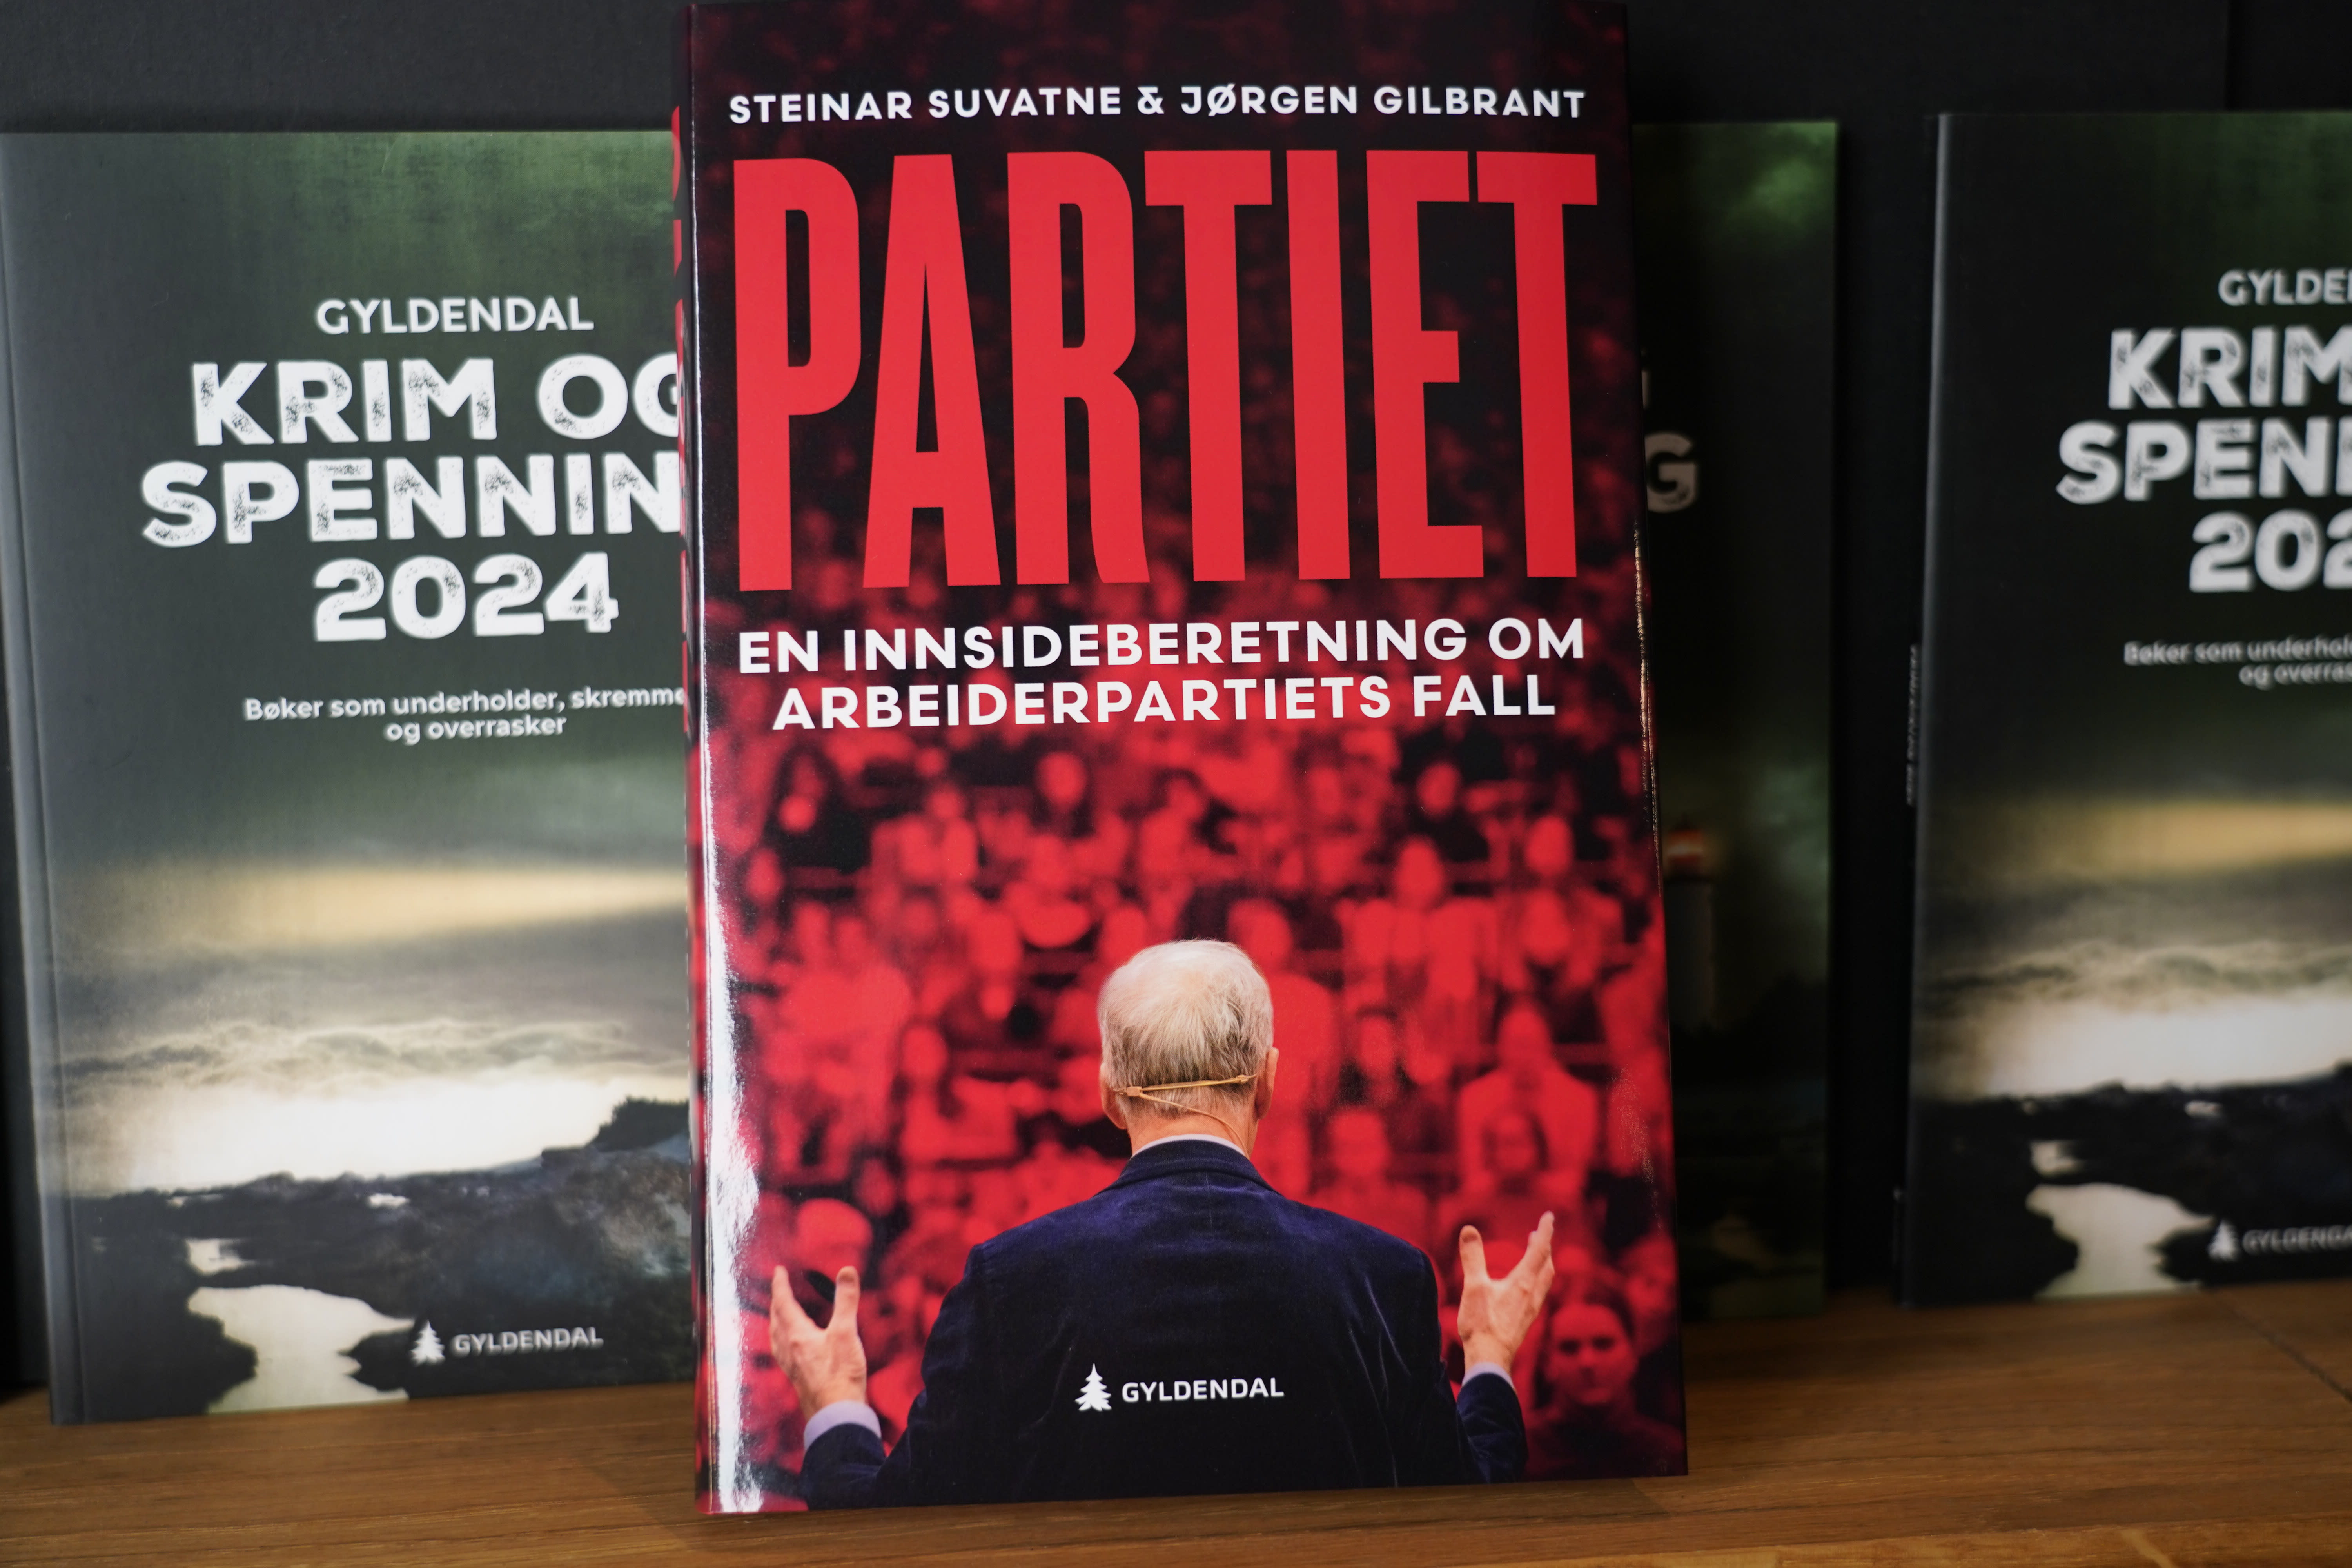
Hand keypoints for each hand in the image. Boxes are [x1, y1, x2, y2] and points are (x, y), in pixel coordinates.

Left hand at [770, 1265, 868, 1412]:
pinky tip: (791, 1347)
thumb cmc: (841, 1375)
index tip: (778, 1271)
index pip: (783, 1304)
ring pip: (776, 1338)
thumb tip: (846, 1271)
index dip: (780, 1285)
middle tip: (778, 1289)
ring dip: (776, 1321)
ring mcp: (792, 1366)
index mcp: (798, 1335)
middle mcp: (789, 1350)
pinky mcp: (798, 1378)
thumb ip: (846, 1301)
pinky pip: (782, 1352)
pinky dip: (782, 1340)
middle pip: (776, 1321)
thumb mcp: (847, 1332)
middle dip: (776, 1302)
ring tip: (779, 1316)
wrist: (837, 1414)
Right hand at [1456, 1213, 1556, 1370]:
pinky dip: (1537, 1278)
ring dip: (1543, 1263)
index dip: (1545, 1231)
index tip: (1549, 1216)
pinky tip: (1526, 1286)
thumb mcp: (1473, 1287)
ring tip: (1535, 1255)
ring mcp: (1531, 1309)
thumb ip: (1472, 1258)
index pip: (1539, 1250)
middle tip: (1539, 1233)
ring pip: (1545, 1280)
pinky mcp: (1526, 1320)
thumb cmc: (1481, 1325)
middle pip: (1546, 1264)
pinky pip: (1539, 1292)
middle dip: (1544, 1246)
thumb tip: (1469, 1230)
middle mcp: (1532, 1294)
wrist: (1490, 1359)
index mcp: (1523, 1282)